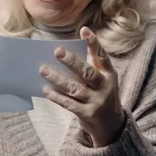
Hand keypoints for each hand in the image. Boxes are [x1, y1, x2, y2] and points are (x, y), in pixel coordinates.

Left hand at [40, 27, 125, 147]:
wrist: (111, 124)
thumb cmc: (103, 94)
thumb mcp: (104, 79)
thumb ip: (92, 65)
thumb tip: (70, 48)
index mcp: (109, 74)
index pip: (102, 56)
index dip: (94, 43)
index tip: (84, 30)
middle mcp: (104, 87)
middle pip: (87, 72)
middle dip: (72, 61)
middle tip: (57, 51)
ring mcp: (96, 101)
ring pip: (75, 88)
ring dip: (58, 79)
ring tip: (43, 70)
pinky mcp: (87, 114)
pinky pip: (69, 104)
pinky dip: (57, 96)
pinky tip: (46, 90)